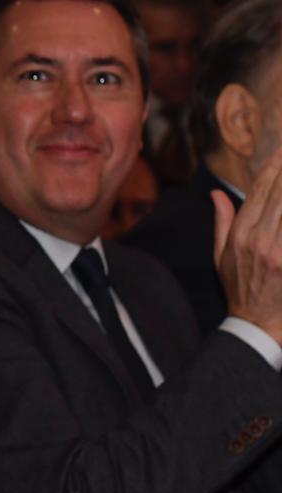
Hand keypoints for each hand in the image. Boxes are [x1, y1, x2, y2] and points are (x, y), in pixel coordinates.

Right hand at [214, 144, 281, 343]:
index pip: (260, 191)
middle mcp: (258, 240)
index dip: (274, 166)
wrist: (257, 325)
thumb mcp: (221, 256)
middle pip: (280, 195)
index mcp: (239, 235)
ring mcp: (277, 252)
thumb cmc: (240, 289)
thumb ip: (223, 221)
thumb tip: (216, 194)